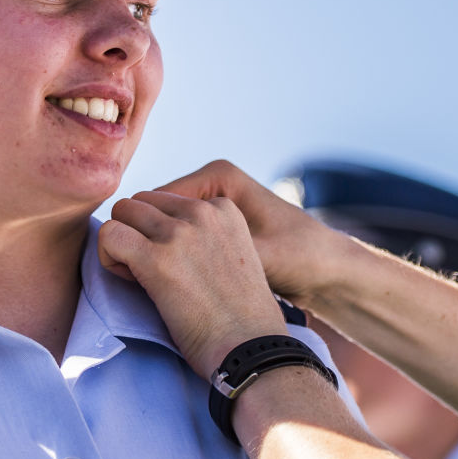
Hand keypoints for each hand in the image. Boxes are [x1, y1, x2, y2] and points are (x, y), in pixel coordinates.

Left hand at [100, 190, 289, 376]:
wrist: (250, 349)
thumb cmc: (241, 318)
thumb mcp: (233, 255)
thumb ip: (205, 236)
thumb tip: (161, 234)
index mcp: (224, 208)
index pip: (166, 199)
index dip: (158, 230)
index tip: (173, 262)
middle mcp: (202, 212)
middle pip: (140, 201)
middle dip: (135, 230)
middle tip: (146, 268)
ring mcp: (179, 232)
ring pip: (121, 212)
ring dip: (120, 242)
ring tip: (138, 276)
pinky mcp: (156, 258)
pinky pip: (109, 235)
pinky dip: (108, 256)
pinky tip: (129, 280)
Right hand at [151, 160, 345, 306]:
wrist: (326, 270)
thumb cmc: (298, 258)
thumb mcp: (253, 251)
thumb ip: (209, 248)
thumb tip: (159, 251)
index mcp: (216, 176)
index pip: (148, 202)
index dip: (134, 235)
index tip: (131, 270)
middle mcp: (209, 181)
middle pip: (147, 210)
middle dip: (140, 241)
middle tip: (139, 278)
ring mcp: (209, 202)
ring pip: (155, 225)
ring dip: (150, 249)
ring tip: (152, 282)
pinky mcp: (213, 222)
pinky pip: (172, 235)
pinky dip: (166, 253)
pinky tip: (172, 280)